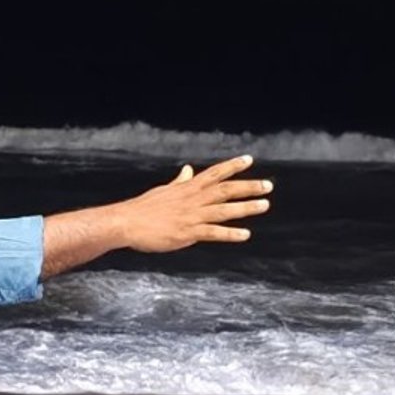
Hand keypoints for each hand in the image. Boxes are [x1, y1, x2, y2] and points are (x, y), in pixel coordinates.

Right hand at [121, 155, 273, 251]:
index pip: (214, 173)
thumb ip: (180, 182)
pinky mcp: (187, 232)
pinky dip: (230, 233)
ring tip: (264, 205)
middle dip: (248, 187)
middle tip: (268, 186)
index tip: (249, 160)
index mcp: (187, 188)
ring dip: (246, 207)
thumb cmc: (142, 208)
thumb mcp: (163, 190)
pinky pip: (213, 232)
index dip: (232, 166)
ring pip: (224, 209)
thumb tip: (188, 170)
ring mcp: (191, 215)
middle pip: (226, 189)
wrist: (126, 222)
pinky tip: (245, 234)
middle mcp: (193, 199)